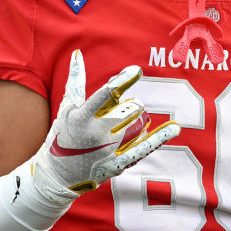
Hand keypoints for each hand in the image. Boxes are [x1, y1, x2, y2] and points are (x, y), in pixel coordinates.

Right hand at [34, 50, 176, 197]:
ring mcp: (108, 151)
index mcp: (80, 118)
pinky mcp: (117, 164)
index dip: (122, 81)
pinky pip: (143, 148)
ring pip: (137, 124)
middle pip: (128, 109)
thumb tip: (78, 53)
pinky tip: (174, 128)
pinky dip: (160, 137)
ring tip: (127, 121)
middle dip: (131, 106)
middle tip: (121, 111)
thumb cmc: (61, 137)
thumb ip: (75, 82)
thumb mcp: (66, 109)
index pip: (104, 94)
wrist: (57, 177)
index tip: (136, 70)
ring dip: (138, 118)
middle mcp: (95, 134)